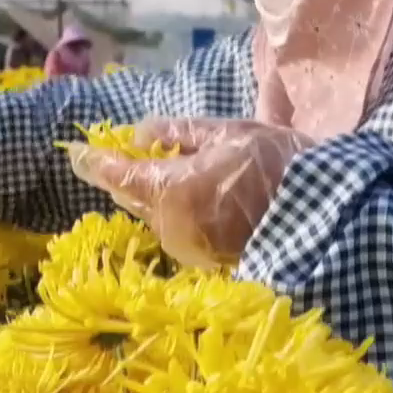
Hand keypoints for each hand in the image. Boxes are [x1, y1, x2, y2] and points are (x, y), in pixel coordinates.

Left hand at [66, 118, 314, 269]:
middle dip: (131, 174)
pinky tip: (205, 195)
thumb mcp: (227, 135)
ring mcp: (185, 246)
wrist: (318, 219)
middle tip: (140, 152)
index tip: (74, 150)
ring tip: (187, 171)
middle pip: (133, 196)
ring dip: (160, 193)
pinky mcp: (204, 260)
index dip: (92, 160)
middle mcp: (167, 224)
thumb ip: (179, 132)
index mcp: (168, 190)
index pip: (114, 175)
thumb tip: (141, 133)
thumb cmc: (274, 167)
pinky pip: (179, 228)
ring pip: (156, 213)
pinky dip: (181, 210)